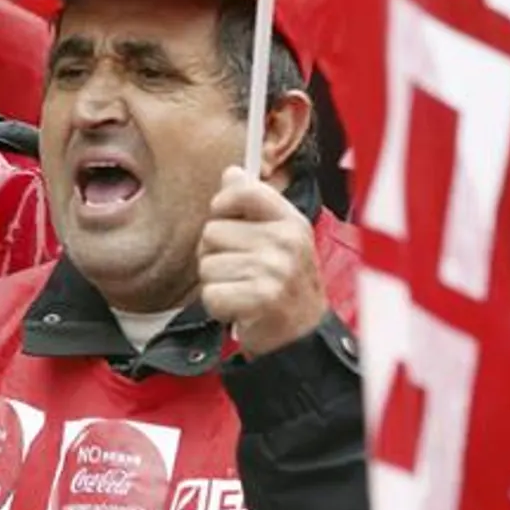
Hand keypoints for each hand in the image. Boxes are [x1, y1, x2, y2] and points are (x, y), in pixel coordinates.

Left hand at [197, 166, 327, 357]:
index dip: (223, 205)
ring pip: (207, 265)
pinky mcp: (261, 299)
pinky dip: (217, 306)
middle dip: (216, 255)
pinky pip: (210, 294)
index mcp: (290, 221)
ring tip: (242, 291)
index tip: (227, 221)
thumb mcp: (277, 239)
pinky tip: (239, 309)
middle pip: (211, 232)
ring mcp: (275, 269)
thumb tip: (231, 172)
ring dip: (217, 283)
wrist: (302, 336)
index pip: (243, 191)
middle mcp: (285, 241)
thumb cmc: (284, 285)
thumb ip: (252, 205)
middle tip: (241, 272)